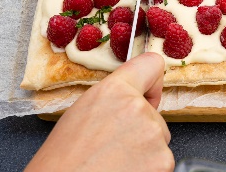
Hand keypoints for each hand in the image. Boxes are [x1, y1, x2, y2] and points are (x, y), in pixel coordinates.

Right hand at [25, 52, 173, 171]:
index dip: (151, 82)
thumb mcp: (81, 113)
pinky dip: (149, 168)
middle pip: (154, 114)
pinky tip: (124, 170)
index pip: (152, 64)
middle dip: (140, 128)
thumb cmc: (62, 160)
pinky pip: (162, 160)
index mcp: (114, 90)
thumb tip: (134, 97)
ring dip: (144, 150)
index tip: (148, 94)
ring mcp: (153, 135)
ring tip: (114, 161)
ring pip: (158, 139)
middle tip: (112, 145)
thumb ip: (113, 99)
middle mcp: (137, 107)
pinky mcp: (163, 160)